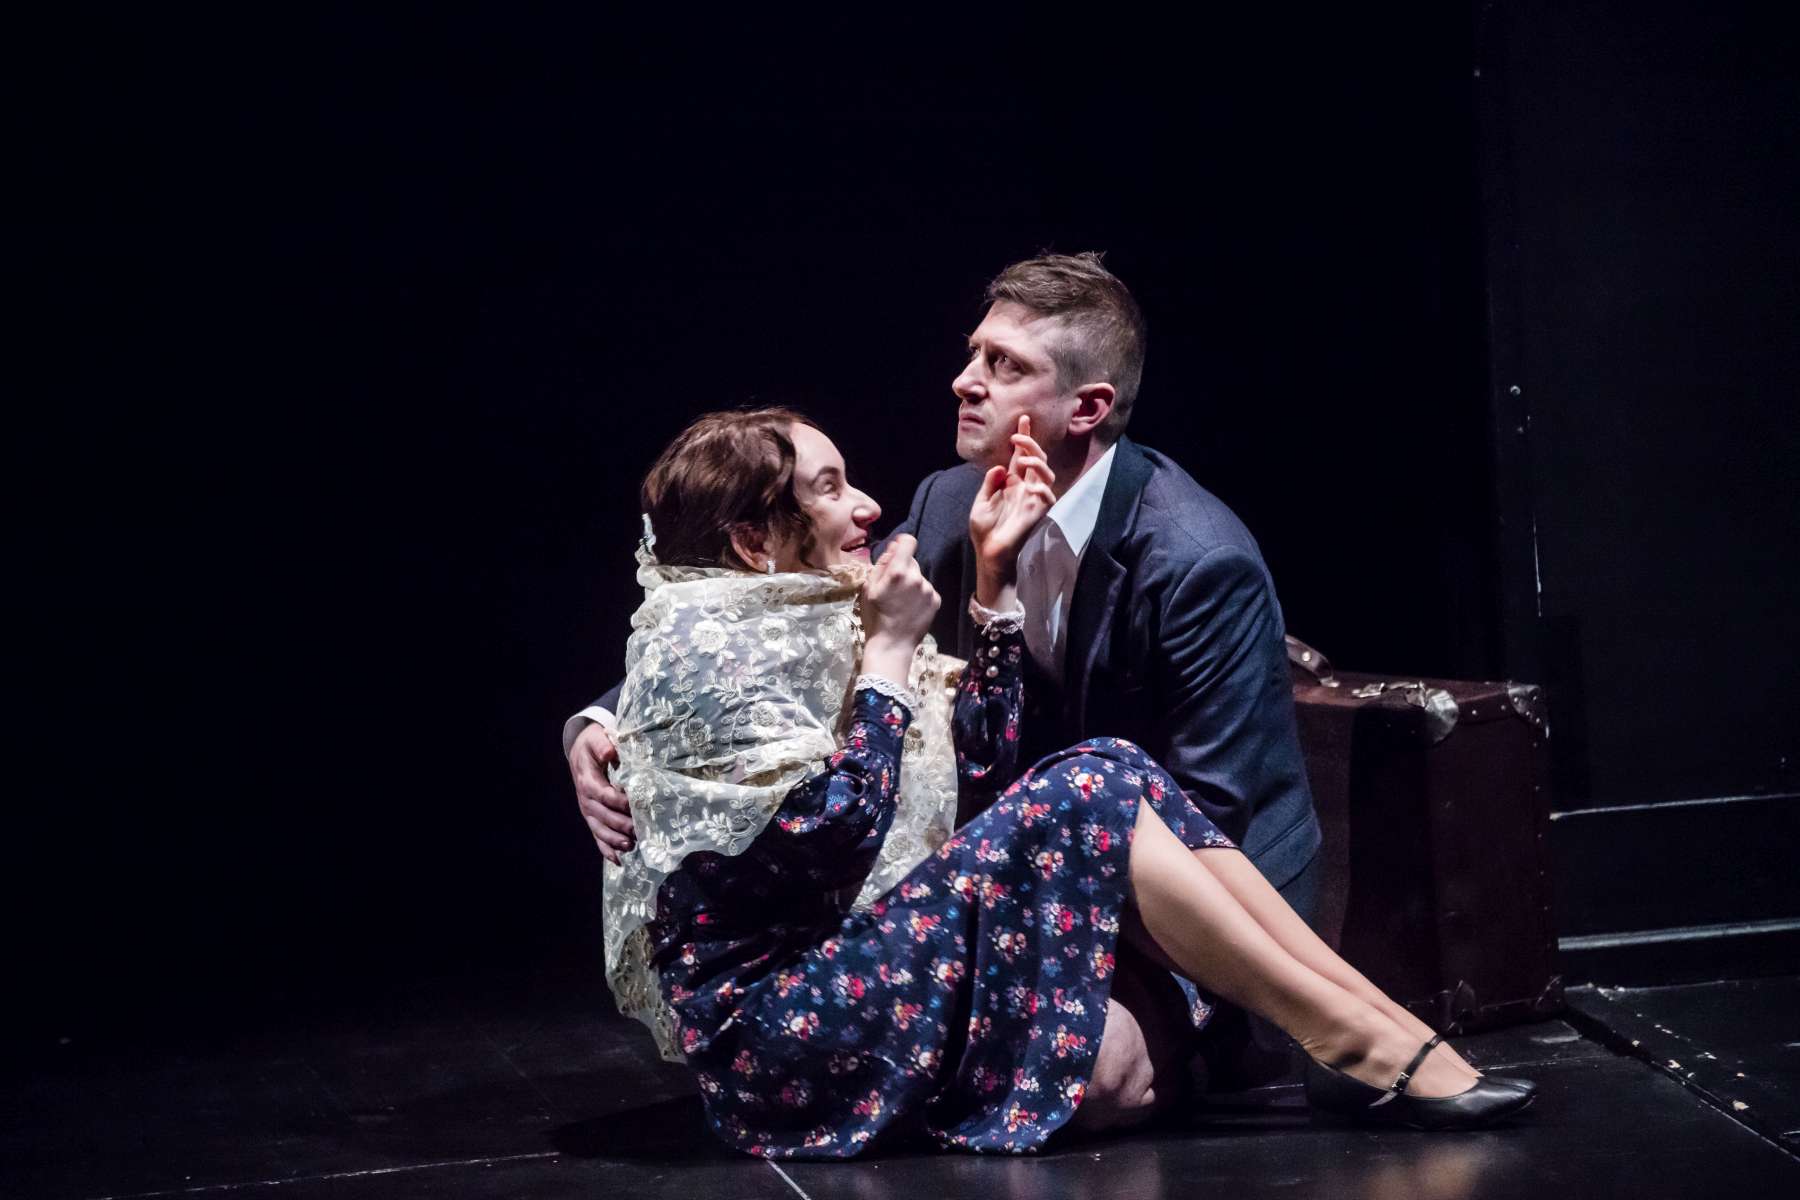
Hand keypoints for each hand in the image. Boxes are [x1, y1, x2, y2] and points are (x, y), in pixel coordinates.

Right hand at [570, 722, 634, 864]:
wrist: (581, 752)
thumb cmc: (593, 745)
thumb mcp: (596, 739)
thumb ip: (602, 745)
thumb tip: (611, 752)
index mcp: (588, 781)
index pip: (604, 795)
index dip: (619, 802)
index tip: (634, 805)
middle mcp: (586, 800)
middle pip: (603, 816)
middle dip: (620, 825)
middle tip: (639, 830)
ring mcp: (589, 811)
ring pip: (600, 830)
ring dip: (614, 840)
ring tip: (629, 846)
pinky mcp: (592, 818)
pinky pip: (597, 836)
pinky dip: (606, 850)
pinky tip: (618, 861)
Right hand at [860, 533, 939, 680]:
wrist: (892, 645)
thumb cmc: (875, 617)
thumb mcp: (868, 588)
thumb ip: (882, 564)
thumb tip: (894, 546)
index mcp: (898, 572)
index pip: (909, 542)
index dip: (901, 544)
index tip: (896, 552)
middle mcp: (917, 578)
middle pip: (912, 561)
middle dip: (903, 568)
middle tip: (892, 587)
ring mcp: (929, 590)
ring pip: (919, 576)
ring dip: (911, 582)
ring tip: (900, 601)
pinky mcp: (936, 601)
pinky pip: (926, 589)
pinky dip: (919, 594)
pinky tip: (910, 608)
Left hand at [969, 415, 1055, 578]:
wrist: (988, 552)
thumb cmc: (984, 529)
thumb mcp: (981, 501)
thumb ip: (990, 483)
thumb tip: (1000, 466)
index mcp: (1011, 483)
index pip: (1019, 455)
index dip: (1023, 437)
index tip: (1023, 419)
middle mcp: (1025, 487)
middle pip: (1035, 459)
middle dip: (1030, 444)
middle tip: (1016, 438)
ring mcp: (1033, 499)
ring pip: (1045, 474)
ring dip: (1037, 462)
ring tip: (1023, 460)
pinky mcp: (1038, 513)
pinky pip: (1048, 497)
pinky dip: (1043, 489)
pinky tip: (1032, 487)